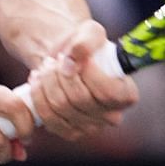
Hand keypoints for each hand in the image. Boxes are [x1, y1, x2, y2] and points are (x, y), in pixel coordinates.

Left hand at [24, 20, 138, 140]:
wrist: (66, 61)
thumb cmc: (84, 47)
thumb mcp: (90, 32)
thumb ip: (86, 41)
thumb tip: (72, 60)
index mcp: (126, 94)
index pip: (108, 92)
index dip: (87, 74)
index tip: (71, 58)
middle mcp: (112, 116)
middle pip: (79, 99)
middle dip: (59, 75)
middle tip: (53, 60)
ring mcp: (91, 128)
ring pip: (60, 108)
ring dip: (46, 84)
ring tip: (45, 68)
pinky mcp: (70, 132)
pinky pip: (48, 118)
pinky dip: (38, 97)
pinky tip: (37, 82)